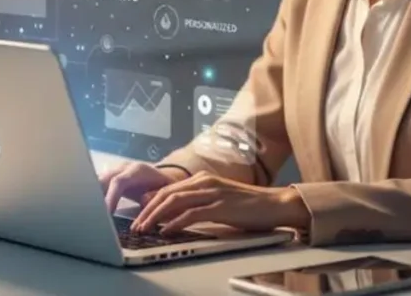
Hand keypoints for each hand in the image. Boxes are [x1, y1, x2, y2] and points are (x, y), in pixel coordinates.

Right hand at [98, 161, 188, 213]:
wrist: (162, 177)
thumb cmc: (164, 187)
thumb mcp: (165, 191)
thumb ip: (155, 195)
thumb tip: (144, 200)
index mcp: (137, 170)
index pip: (118, 182)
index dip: (110, 197)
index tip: (106, 213)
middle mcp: (123, 168)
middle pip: (102, 180)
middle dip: (95, 197)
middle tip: (93, 216)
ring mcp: (115, 171)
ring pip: (97, 182)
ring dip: (92, 197)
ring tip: (91, 215)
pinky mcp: (110, 178)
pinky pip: (97, 186)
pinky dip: (94, 197)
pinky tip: (92, 210)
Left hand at [130, 170, 310, 234]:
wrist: (274, 205)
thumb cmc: (248, 206)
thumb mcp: (218, 200)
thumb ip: (197, 203)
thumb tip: (172, 215)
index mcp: (203, 178)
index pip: (168, 189)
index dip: (150, 202)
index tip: (138, 214)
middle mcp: (205, 181)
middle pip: (167, 193)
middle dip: (148, 210)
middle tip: (136, 225)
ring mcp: (213, 192)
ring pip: (175, 202)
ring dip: (156, 216)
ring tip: (145, 229)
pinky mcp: (221, 206)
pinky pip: (192, 213)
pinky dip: (175, 222)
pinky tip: (166, 231)